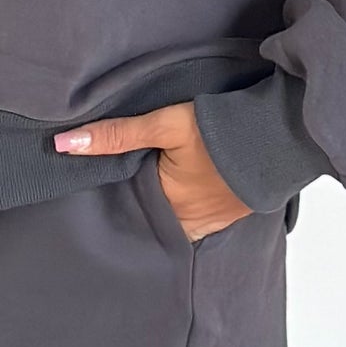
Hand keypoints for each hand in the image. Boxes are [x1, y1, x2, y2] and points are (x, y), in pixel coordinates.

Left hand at [53, 98, 253, 242]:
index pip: (127, 210)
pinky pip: (200, 220)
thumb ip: (116, 136)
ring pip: (175, 222)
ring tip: (151, 190)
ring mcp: (213, 222)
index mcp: (167, 205)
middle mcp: (188, 223)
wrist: (280, 133)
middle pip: (151, 219)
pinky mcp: (232, 214)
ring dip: (164, 210)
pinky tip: (187, 192)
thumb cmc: (222, 128)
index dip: (113, 199)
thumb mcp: (165, 124)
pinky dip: (189, 209)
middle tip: (123, 188)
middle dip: (137, 207)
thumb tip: (64, 145)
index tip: (94, 191)